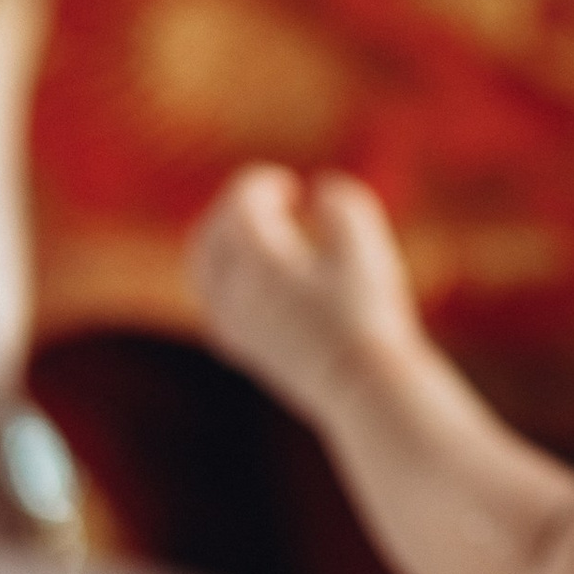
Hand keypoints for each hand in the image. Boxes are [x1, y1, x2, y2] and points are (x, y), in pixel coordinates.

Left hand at [186, 166, 420, 436]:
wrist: (361, 387)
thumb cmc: (367, 315)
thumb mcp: (366, 246)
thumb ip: (344, 203)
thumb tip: (321, 191)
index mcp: (257, 260)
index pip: (239, 205)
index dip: (263, 185)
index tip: (293, 187)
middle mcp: (234, 290)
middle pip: (210, 235)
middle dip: (235, 210)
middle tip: (268, 202)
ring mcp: (235, 323)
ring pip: (205, 271)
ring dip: (225, 243)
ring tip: (258, 236)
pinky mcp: (246, 349)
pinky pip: (217, 303)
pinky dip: (228, 278)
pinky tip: (259, 280)